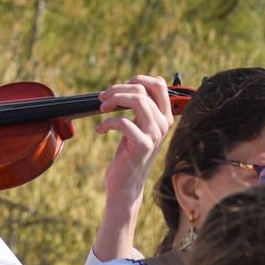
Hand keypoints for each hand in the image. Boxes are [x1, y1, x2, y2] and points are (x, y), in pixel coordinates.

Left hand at [97, 75, 174, 206]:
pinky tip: (100, 130)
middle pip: (143, 90)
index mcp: (164, 116)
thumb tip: (127, 86)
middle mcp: (163, 124)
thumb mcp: (137, 127)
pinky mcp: (142, 146)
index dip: (137, 80)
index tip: (119, 89)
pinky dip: (107, 122)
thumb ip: (139, 109)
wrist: (126, 184)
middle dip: (118, 89)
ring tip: (101, 109)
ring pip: (137, 100)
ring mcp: (155, 135)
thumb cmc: (128, 154)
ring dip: (113, 100)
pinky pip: (123, 122)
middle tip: (101, 99)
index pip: (159, 84)